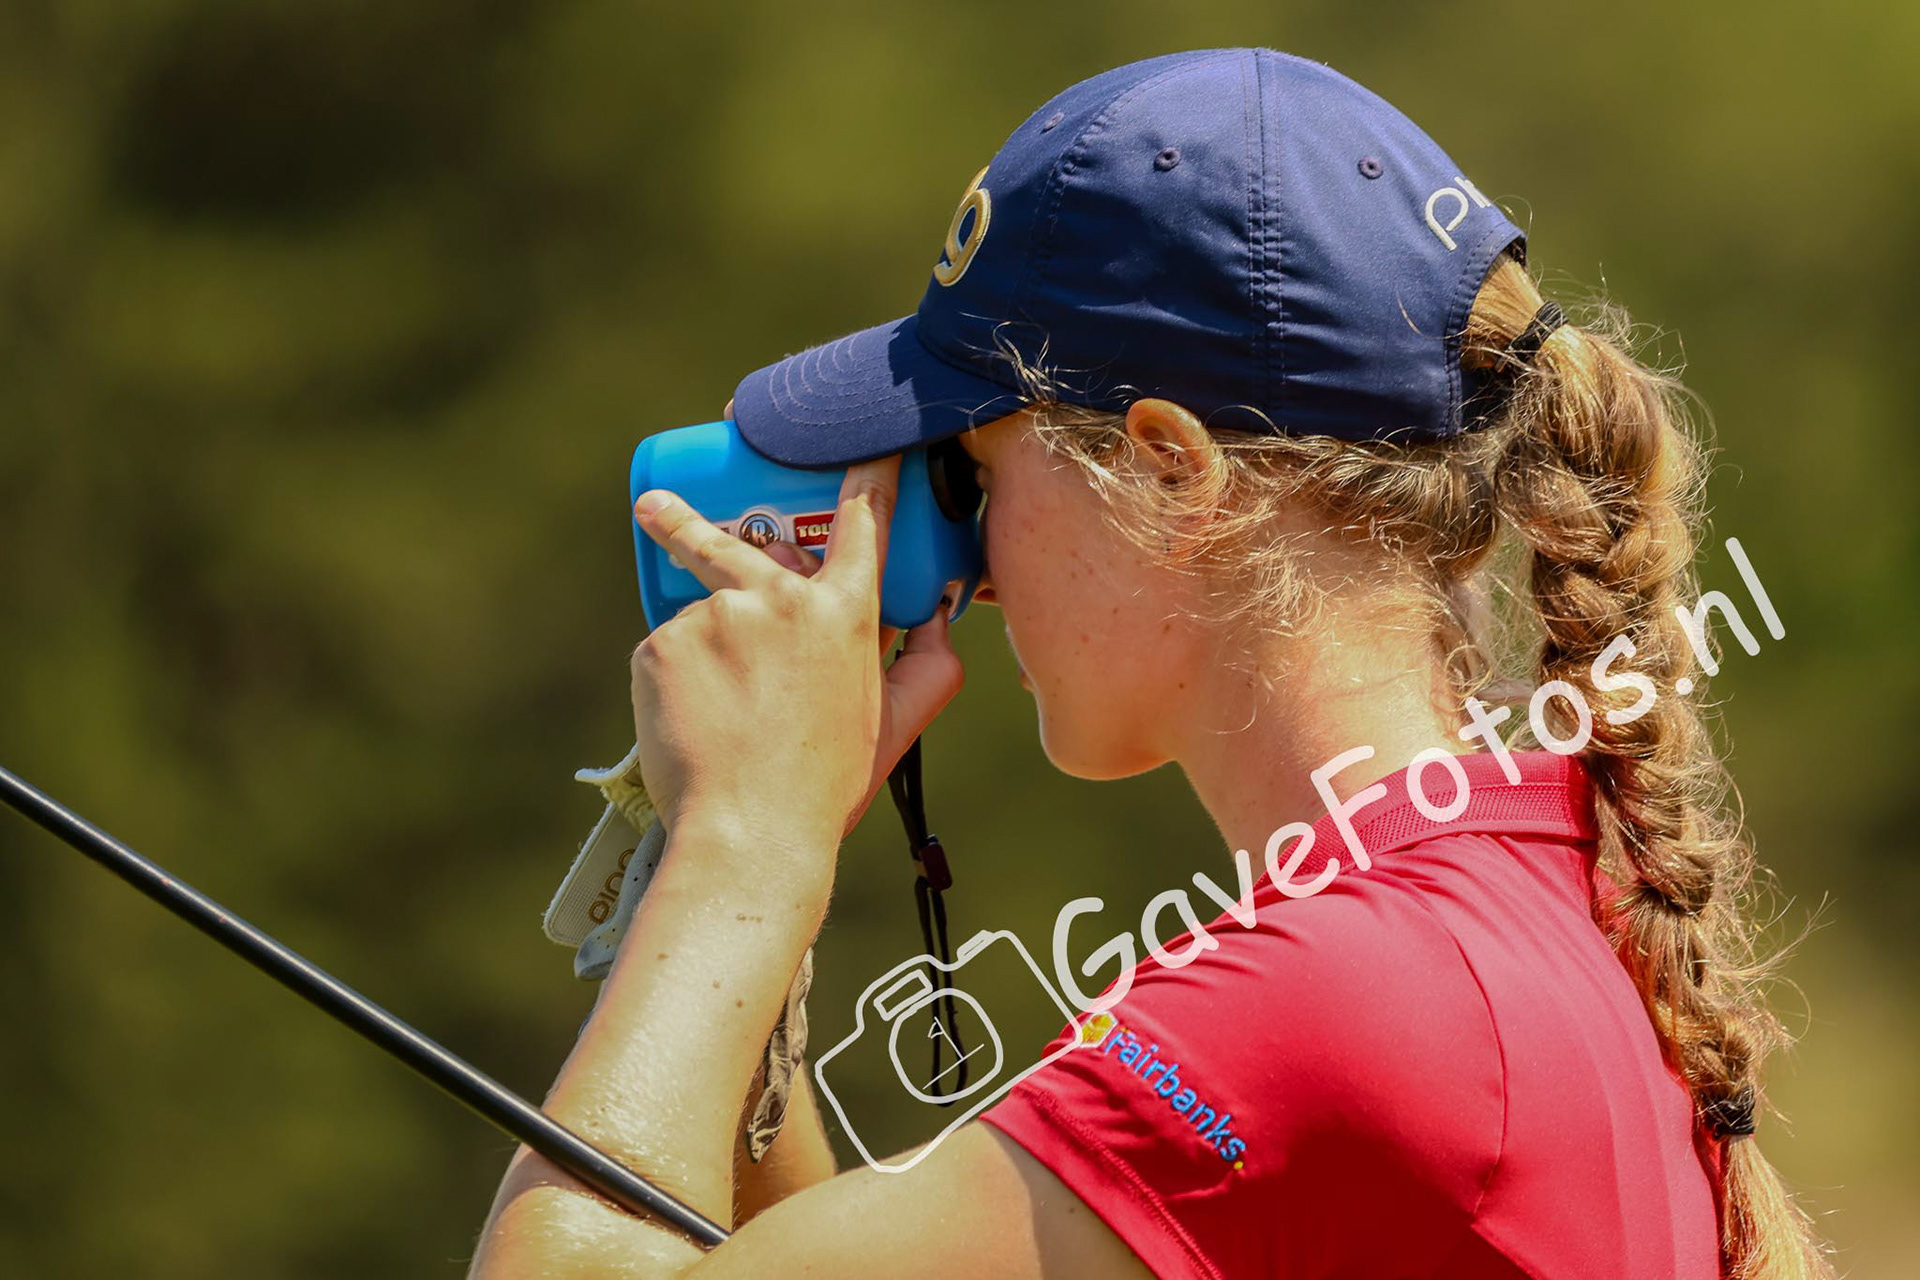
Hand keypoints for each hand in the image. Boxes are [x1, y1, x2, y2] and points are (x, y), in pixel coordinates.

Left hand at [627, 456, 964, 869]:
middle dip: (692, 523)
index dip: (867, 472)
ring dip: (702, 647)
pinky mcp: (662, 643)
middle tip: (660, 510)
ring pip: (700, 614)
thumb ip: (930, 666)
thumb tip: (935, 617)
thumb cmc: (826, 785)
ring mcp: (716, 616)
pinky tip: (691, 724)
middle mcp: (781, 598)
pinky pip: (663, 647)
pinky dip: (672, 678)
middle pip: (736, 540)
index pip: (864, 520)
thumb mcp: (897, 725)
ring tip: (713, 711)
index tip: (861, 441)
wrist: (750, 833)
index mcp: (845, 613)